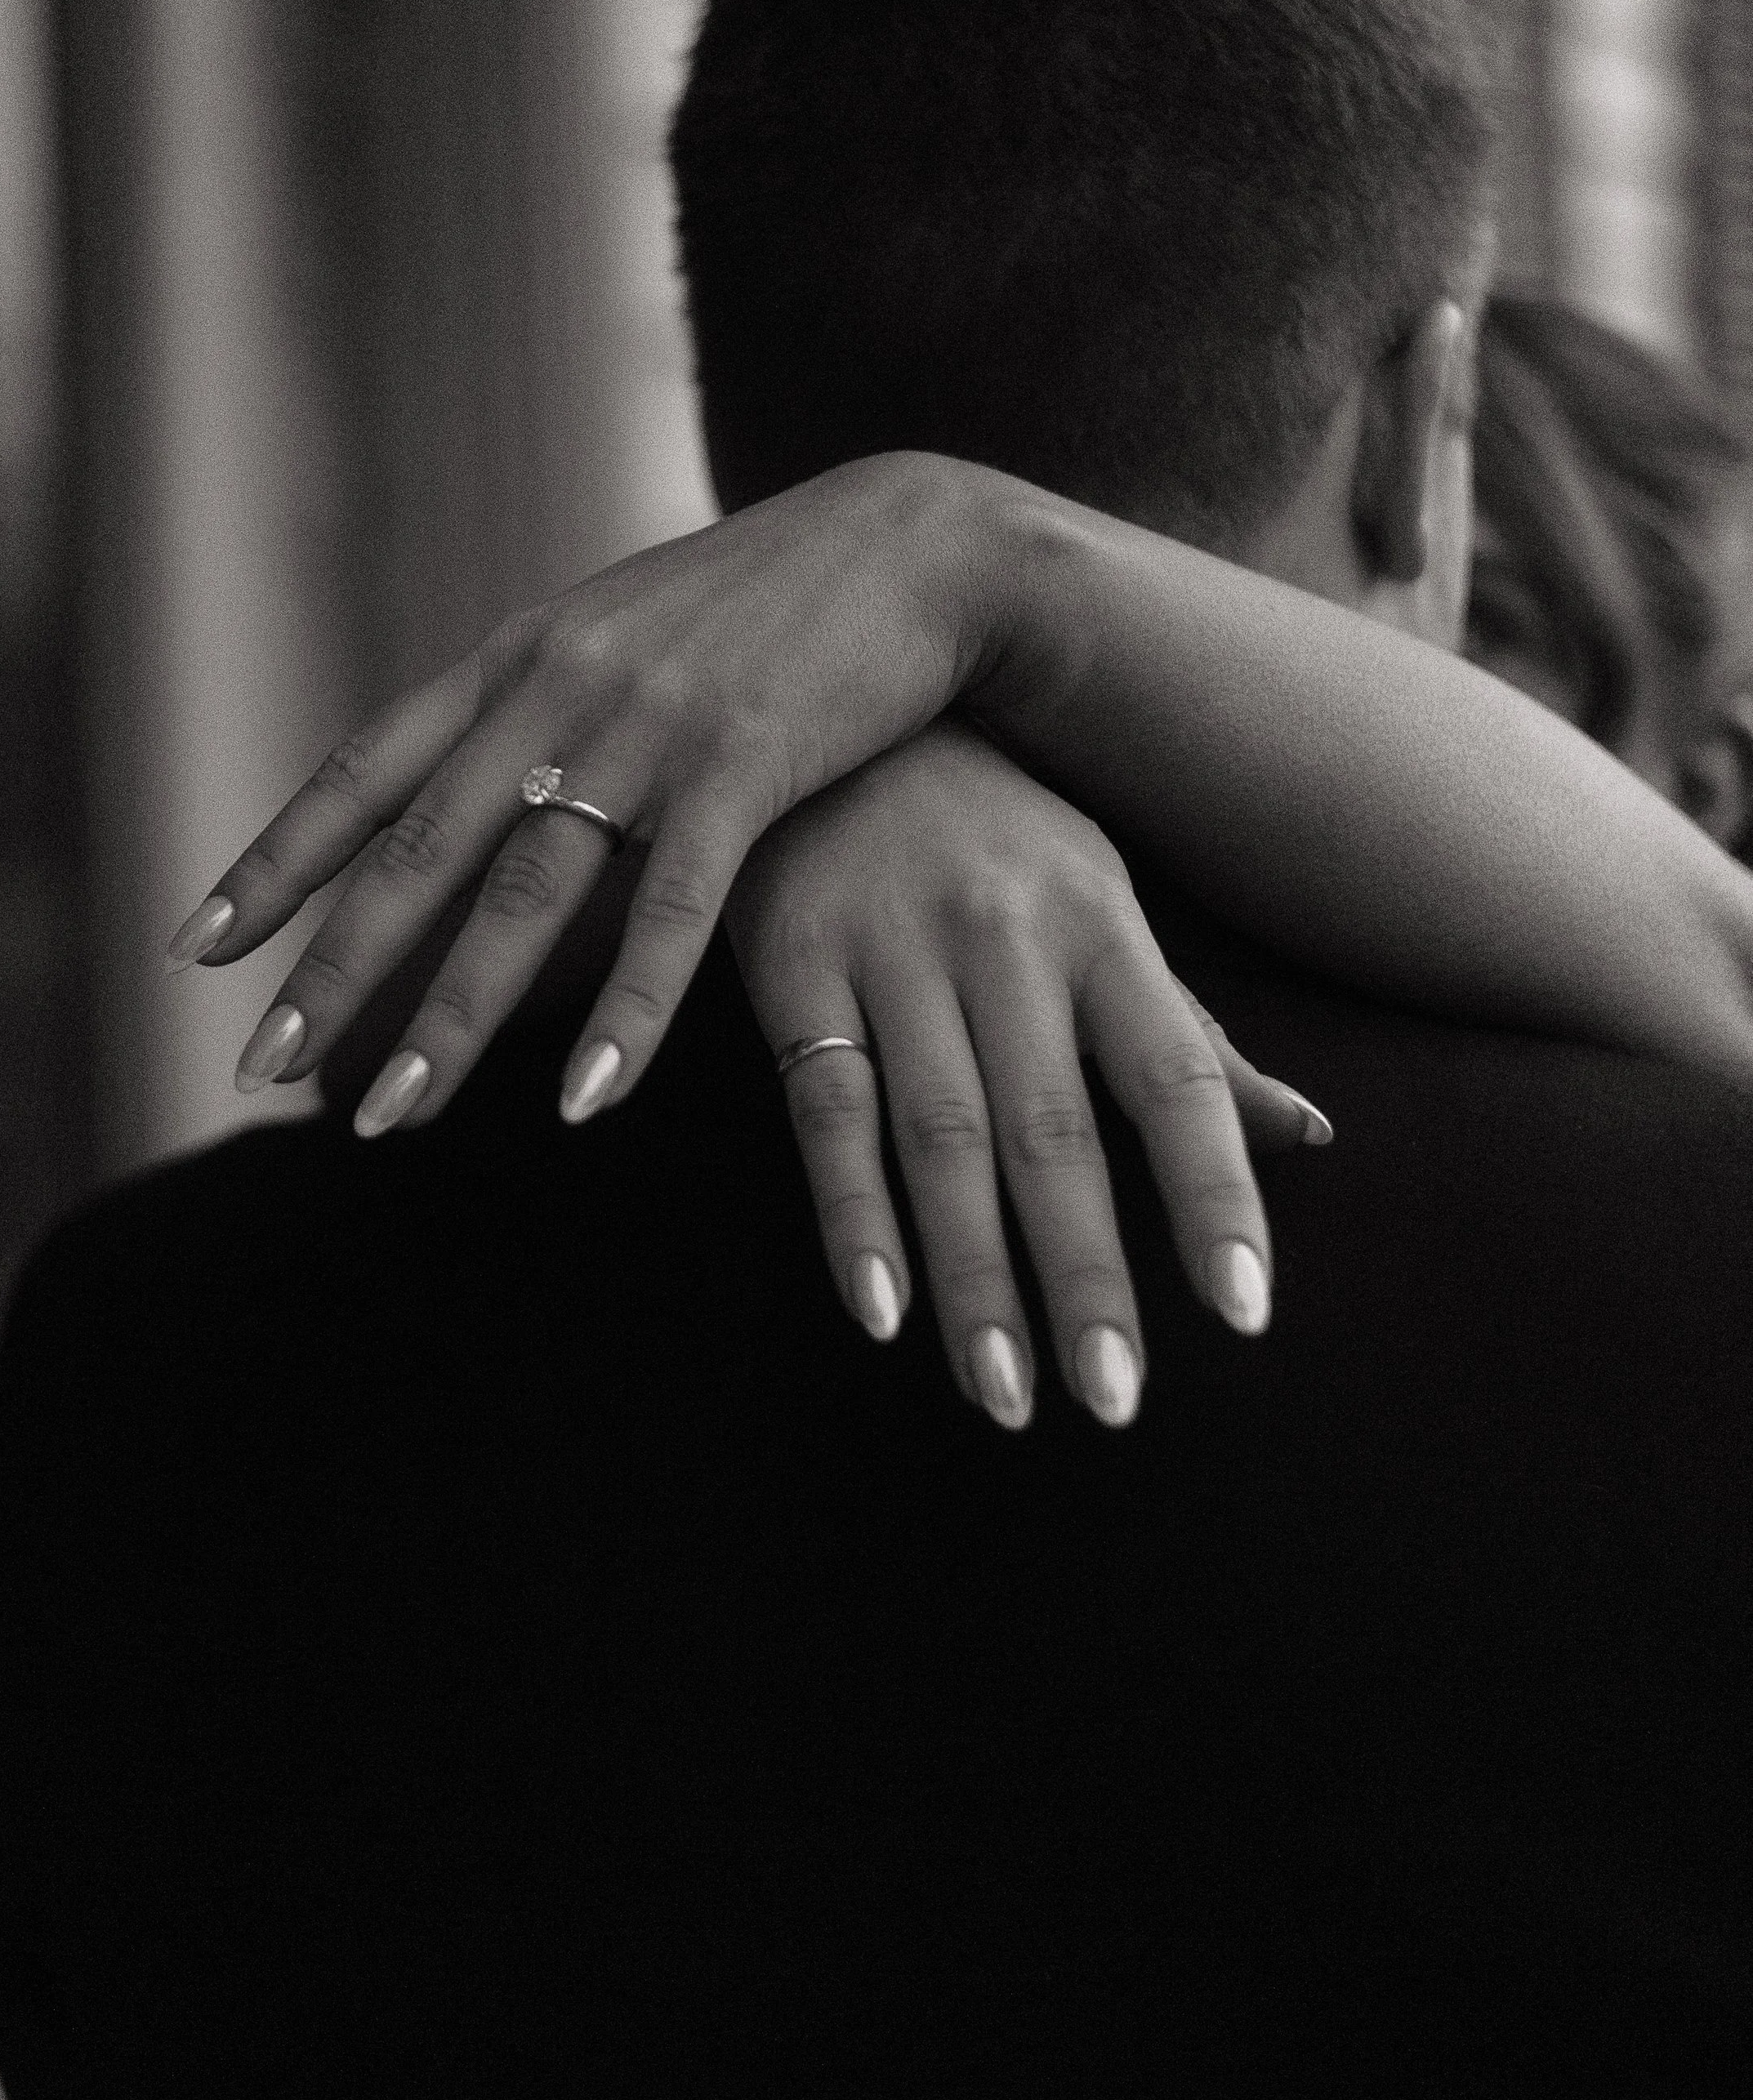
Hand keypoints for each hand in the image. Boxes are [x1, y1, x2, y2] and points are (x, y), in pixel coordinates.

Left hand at [168, 455, 1020, 1122]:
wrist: (914, 542)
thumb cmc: (768, 608)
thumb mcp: (626, 635)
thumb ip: (544, 707)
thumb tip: (469, 789)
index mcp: (518, 657)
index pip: (364, 771)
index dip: (275, 863)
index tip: (196, 949)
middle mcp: (557, 689)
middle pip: (417, 853)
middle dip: (332, 972)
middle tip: (259, 1072)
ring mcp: (646, 727)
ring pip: (522, 897)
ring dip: (450, 1019)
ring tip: (388, 1118)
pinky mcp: (745, 766)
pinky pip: (671, 913)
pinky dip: (625, 1013)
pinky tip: (584, 1099)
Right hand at [725, 724, 1329, 1433]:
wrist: (837, 697)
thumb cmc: (991, 828)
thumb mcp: (1101, 902)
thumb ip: (1190, 1034)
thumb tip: (1308, 1136)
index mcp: (1101, 925)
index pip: (1177, 1079)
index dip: (1214, 1195)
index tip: (1244, 1313)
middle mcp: (1005, 938)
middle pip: (1053, 1134)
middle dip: (1086, 1277)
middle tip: (1112, 1402)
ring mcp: (892, 949)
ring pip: (940, 1138)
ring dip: (973, 1278)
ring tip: (1005, 1397)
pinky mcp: (790, 961)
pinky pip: (824, 1105)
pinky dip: (849, 1213)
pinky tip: (879, 1311)